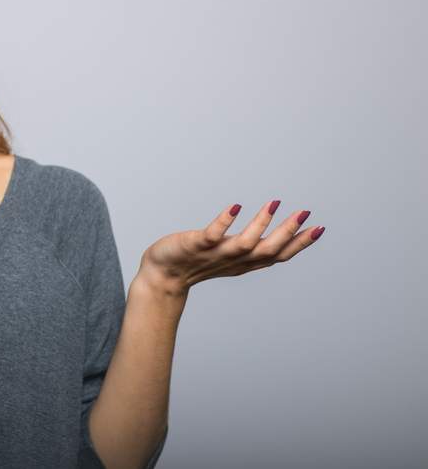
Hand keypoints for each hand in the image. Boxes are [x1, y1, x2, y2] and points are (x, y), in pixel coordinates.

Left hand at [139, 201, 325, 296]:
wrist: (161, 276)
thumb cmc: (195, 263)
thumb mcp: (229, 257)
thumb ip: (250, 249)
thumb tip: (275, 237)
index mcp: (243, 263)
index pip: (277, 255)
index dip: (299, 244)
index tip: (319, 228)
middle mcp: (233, 261)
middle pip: (267, 251)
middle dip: (288, 233)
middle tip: (305, 213)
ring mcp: (214, 254)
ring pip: (244, 244)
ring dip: (261, 224)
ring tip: (274, 203)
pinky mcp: (194, 246)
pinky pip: (211, 235)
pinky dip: (224, 222)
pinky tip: (234, 207)